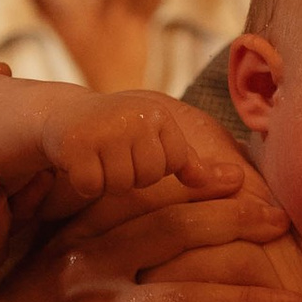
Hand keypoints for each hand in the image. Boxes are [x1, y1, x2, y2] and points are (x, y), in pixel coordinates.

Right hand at [0, 183, 301, 301]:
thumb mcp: (47, 272)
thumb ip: (89, 243)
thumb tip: (143, 222)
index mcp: (78, 239)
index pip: (146, 200)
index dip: (197, 187)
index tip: (242, 179)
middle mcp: (87, 267)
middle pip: (175, 234)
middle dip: (236, 226)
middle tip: (283, 224)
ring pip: (185, 298)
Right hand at [32, 91, 243, 209]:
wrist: (62, 117)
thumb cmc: (119, 135)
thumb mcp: (157, 142)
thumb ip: (193, 164)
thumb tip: (239, 180)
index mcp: (159, 114)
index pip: (172, 164)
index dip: (150, 165)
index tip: (135, 148)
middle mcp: (134, 115)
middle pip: (146, 177)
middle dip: (129, 174)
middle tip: (112, 154)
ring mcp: (104, 128)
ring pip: (120, 184)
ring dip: (107, 179)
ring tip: (98, 157)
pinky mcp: (76, 144)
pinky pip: (93, 187)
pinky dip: (85, 182)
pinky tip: (79, 164)